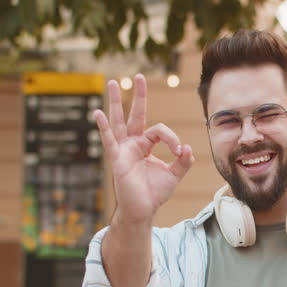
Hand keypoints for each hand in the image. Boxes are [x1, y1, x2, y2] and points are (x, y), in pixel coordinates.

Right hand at [94, 74, 193, 224]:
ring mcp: (123, 149)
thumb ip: (183, 161)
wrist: (143, 210)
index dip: (172, 139)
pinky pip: (109, 141)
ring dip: (115, 102)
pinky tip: (97, 113)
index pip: (159, 130)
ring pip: (119, 121)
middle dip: (138, 96)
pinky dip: (104, 127)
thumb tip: (188, 147)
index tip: (179, 152)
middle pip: (135, 114)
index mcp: (145, 145)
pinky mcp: (117, 159)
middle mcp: (133, 143)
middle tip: (140, 77)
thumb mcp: (174, 175)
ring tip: (111, 82)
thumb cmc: (155, 192)